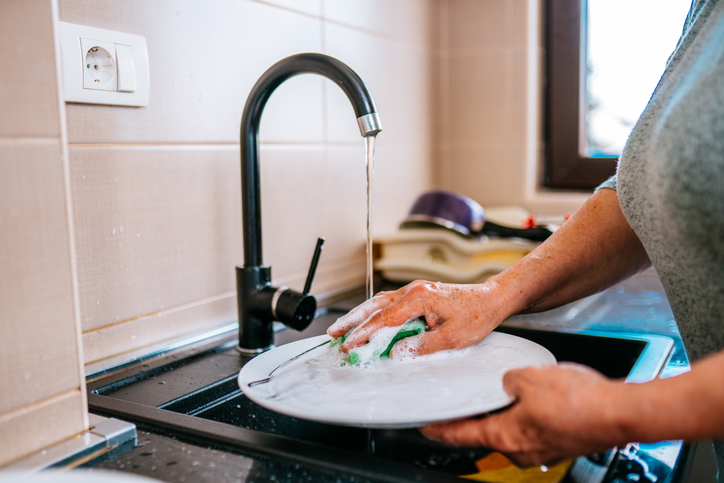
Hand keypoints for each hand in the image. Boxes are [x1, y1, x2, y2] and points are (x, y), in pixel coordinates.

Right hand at [326, 279, 512, 356]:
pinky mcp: (418, 295)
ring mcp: (415, 291)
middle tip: (333, 332)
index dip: (364, 334)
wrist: (492, 298)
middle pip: (375, 306)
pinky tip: (367, 319)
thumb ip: (422, 346)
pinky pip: (390, 303)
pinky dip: (374, 312)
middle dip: (352, 320)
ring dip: (360, 315)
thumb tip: (396, 354)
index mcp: (419, 298)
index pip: (384, 319)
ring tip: (342, 327)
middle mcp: (413, 291)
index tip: (349, 345)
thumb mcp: (452, 338)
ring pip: (379, 302)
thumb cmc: (477, 315)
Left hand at [420, 363, 629, 466]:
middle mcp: (520, 449)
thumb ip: (509, 379)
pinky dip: (525, 415)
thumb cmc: (577, 402)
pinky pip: (532, 429)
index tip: (425, 427)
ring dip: (502, 414)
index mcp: (505, 436)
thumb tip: (509, 382)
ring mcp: (540, 449)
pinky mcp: (558, 443)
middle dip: (473, 418)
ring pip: (510, 430)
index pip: (460, 435)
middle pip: (485, 433)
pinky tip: (532, 398)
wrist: (618, 413)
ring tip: (500, 394)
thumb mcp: (529, 377)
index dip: (439, 429)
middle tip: (460, 404)